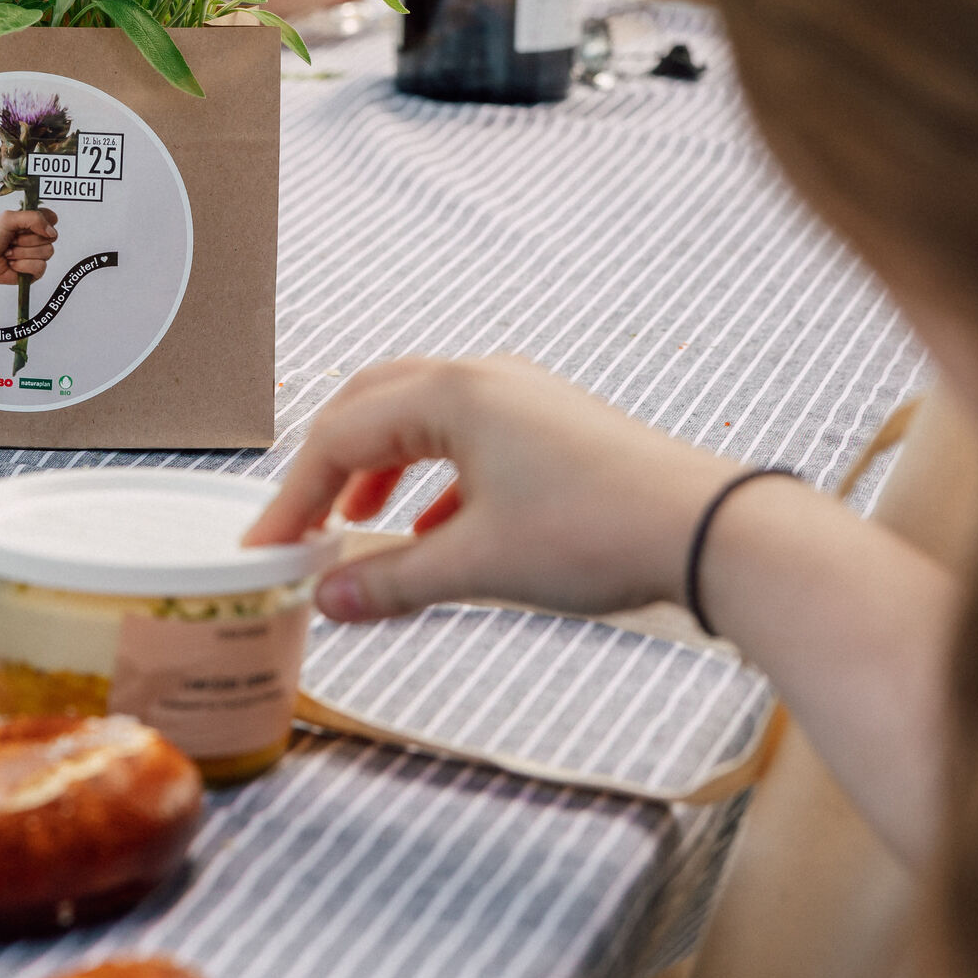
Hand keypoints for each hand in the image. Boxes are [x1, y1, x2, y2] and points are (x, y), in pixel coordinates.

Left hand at [0, 209, 58, 292]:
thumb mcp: (8, 218)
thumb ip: (33, 218)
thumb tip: (51, 232)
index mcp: (32, 222)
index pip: (51, 218)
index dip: (43, 222)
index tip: (27, 226)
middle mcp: (37, 238)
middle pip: (51, 237)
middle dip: (27, 239)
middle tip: (12, 240)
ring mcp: (37, 255)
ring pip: (47, 252)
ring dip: (23, 253)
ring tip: (9, 253)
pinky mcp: (35, 271)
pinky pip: (40, 267)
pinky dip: (23, 265)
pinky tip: (13, 264)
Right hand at [245, 354, 741, 622]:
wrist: (707, 530)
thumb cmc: (601, 530)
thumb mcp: (478, 565)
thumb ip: (392, 580)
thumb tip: (329, 599)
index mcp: (452, 394)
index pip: (339, 436)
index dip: (294, 497)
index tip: (270, 546)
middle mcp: (483, 378)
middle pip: (372, 407)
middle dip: (329, 469)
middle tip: (301, 526)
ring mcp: (522, 397)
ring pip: (421, 418)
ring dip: (379, 468)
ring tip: (359, 524)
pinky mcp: (552, 425)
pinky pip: (468, 437)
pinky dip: (433, 477)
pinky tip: (436, 529)